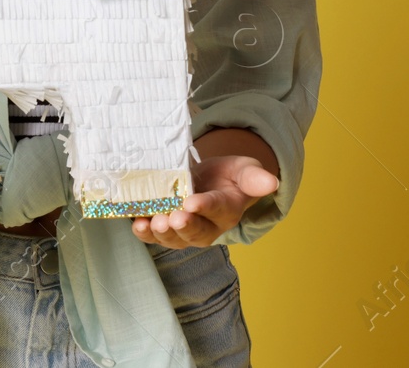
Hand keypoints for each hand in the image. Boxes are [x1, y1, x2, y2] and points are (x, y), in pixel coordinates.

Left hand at [130, 154, 278, 248]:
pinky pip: (155, 235)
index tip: (192, 202)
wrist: (212, 180)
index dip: (205, 207)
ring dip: (161, 233)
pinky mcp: (166, 228)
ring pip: (174, 238)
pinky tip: (136, 224)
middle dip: (183, 226)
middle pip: (195, 231)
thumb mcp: (245, 170)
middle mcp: (208, 226)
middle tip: (171, 218)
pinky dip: (144, 232)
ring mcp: (185, 230)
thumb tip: (272, 182)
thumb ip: (255, 177)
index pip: (218, 209)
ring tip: (152, 222)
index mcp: (228, 210)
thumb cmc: (231, 176)